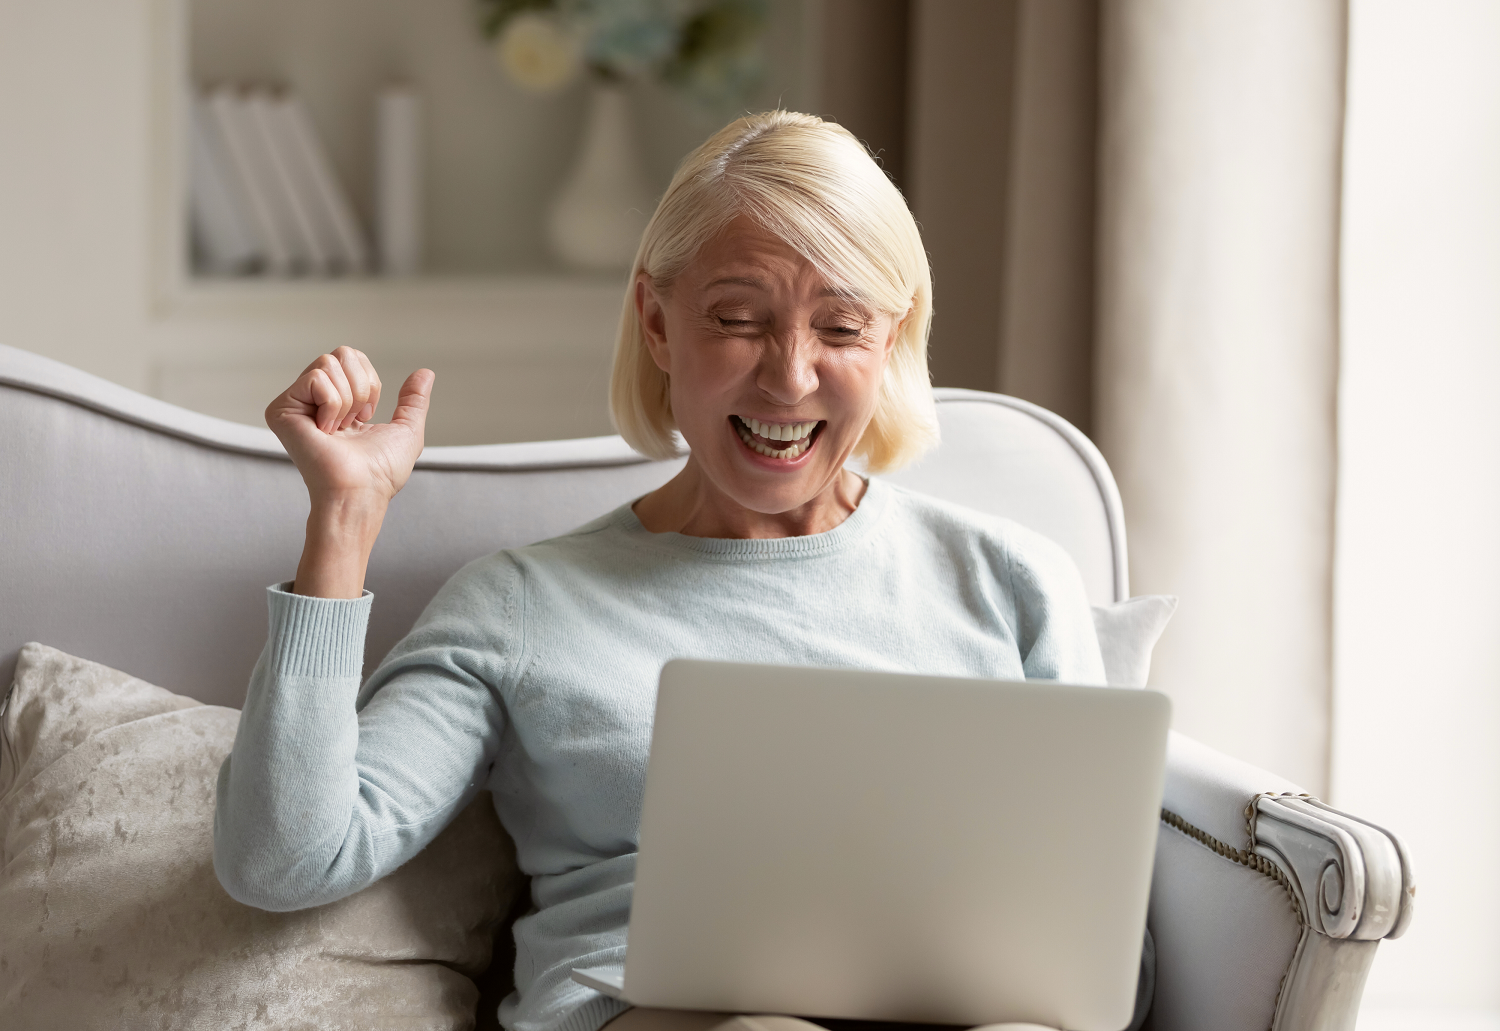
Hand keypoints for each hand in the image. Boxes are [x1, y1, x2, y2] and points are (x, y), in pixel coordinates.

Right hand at [264, 348, 433, 597]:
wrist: (361, 490)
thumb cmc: (381, 472)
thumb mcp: (407, 429)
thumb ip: (414, 400)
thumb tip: (425, 372)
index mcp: (337, 402)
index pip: (353, 358)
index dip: (370, 384)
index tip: (365, 418)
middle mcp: (314, 400)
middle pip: (342, 353)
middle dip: (362, 388)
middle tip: (353, 422)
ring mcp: (296, 405)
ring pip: (329, 362)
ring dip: (348, 400)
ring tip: (339, 430)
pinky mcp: (281, 410)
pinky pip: (317, 378)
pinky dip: (333, 405)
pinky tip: (325, 431)